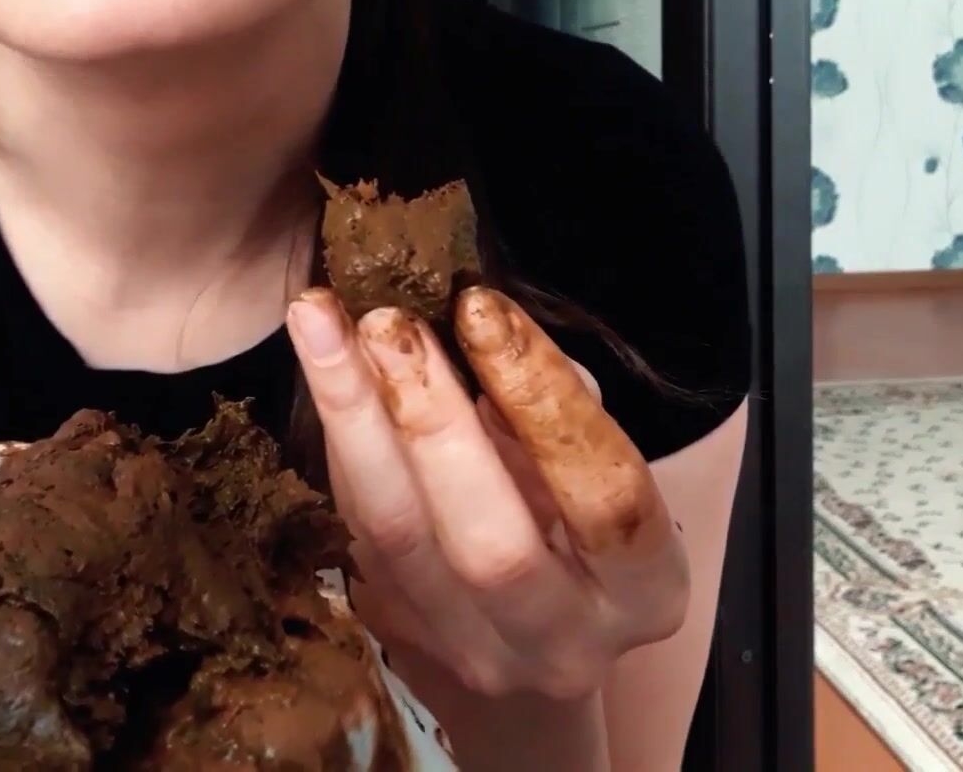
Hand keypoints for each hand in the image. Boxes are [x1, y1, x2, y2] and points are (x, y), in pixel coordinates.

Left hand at [285, 286, 688, 700]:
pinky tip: (317, 367)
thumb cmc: (582, 520)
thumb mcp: (598, 464)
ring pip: (396, 538)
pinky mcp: (397, 638)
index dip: (543, 396)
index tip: (480, 307)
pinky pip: (353, 533)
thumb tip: (482, 333)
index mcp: (645, 590)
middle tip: (386, 321)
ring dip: (353, 418)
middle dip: (433, 419)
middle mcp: (562, 641)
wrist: (534, 642)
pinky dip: (335, 442)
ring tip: (321, 324)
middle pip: (491, 545)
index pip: (604, 494)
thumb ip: (557, 407)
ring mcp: (473, 654)